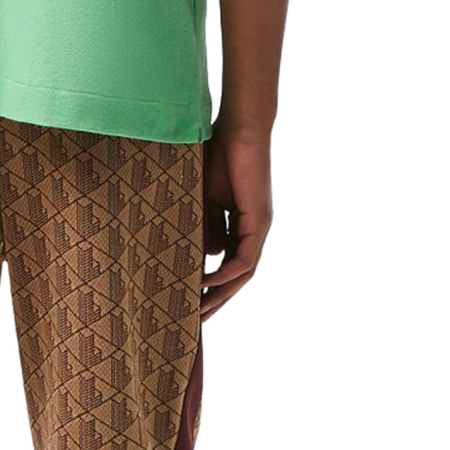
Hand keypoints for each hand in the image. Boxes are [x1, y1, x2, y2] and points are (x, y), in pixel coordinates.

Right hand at [201, 122, 272, 319]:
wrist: (239, 129)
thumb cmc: (218, 155)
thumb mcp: (204, 198)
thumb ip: (205, 225)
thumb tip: (203, 255)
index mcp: (241, 224)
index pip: (228, 263)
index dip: (211, 284)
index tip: (190, 299)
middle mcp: (254, 230)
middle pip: (238, 276)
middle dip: (218, 299)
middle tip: (196, 320)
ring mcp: (259, 227)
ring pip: (244, 273)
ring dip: (222, 294)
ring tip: (200, 310)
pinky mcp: (259, 221)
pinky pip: (245, 259)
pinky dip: (227, 275)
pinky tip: (208, 284)